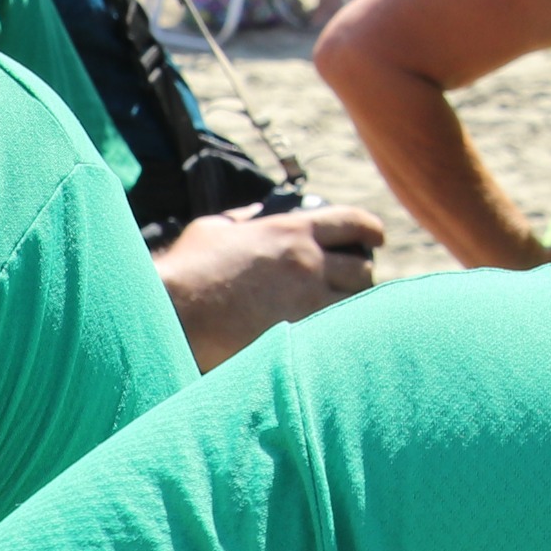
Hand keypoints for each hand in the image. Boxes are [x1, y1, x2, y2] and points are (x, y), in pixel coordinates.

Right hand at [157, 204, 384, 370]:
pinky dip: (337, 331)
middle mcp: (307, 261)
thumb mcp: (217, 229)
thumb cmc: (188, 270)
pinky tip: (329, 335)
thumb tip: (257, 216)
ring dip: (353, 305)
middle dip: (362, 274)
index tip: (376, 239)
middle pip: (363, 268)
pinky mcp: (299, 334)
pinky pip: (337, 331)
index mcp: (290, 230)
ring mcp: (307, 300)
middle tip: (354, 282)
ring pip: (357, 303)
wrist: (174, 313)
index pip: (352, 221)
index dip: (370, 230)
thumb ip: (246, 220)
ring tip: (343, 311)